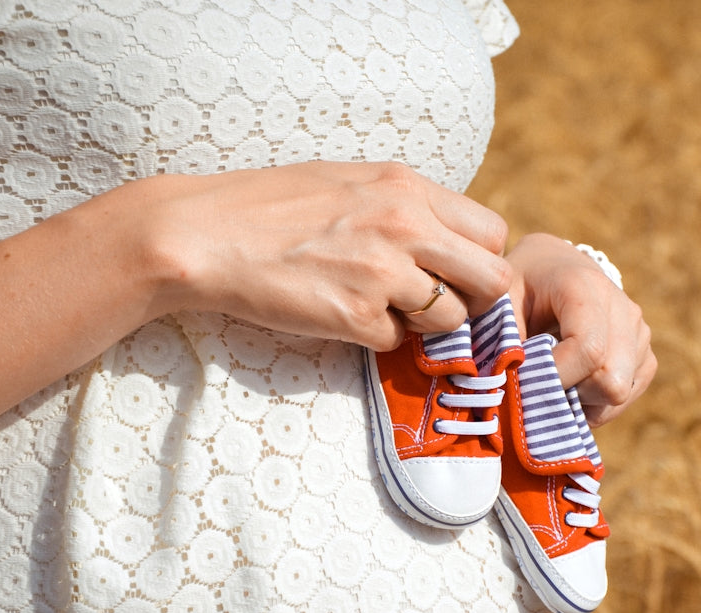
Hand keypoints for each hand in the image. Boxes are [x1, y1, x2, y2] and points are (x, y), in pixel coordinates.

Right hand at [137, 161, 510, 349]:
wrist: (205, 235)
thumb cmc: (272, 206)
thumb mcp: (351, 182)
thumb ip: (406, 205)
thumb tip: (450, 238)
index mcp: (407, 188)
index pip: (492, 231)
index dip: (481, 260)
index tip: (458, 273)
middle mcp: (406, 226)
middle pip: (494, 279)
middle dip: (475, 301)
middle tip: (443, 306)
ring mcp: (383, 273)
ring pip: (452, 320)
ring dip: (426, 326)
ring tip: (384, 310)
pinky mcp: (355, 316)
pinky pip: (397, 343)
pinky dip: (377, 338)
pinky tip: (343, 315)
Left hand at [506, 233, 655, 426]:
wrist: (554, 268)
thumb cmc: (521, 288)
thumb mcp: (500, 304)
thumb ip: (503, 343)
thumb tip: (506, 393)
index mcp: (584, 287)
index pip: (589, 350)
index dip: (557, 379)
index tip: (527, 382)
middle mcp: (623, 307)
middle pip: (611, 380)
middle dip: (570, 393)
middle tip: (539, 381)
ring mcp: (640, 332)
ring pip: (619, 394)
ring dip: (582, 400)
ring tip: (556, 378)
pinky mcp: (646, 355)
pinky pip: (626, 397)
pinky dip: (597, 402)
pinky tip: (574, 382)